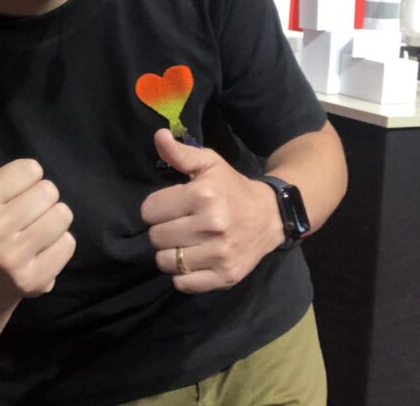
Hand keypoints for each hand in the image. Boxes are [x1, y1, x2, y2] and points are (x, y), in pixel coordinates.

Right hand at [0, 120, 75, 298]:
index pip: (31, 168)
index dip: (27, 178)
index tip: (14, 194)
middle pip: (49, 190)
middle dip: (43, 199)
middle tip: (26, 215)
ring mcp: (13, 258)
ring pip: (62, 215)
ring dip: (55, 220)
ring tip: (36, 231)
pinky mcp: (35, 279)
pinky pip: (68, 243)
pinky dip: (60, 245)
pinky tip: (42, 251)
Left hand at [140, 129, 283, 292]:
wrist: (270, 216)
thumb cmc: (232, 187)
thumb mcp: (209, 163)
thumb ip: (180, 153)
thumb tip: (158, 136)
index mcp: (204, 195)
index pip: (150, 210)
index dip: (155, 207)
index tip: (169, 206)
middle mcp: (212, 225)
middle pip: (156, 237)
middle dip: (162, 230)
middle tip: (177, 224)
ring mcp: (220, 254)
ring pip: (166, 262)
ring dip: (170, 253)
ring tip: (183, 242)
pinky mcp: (226, 276)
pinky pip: (183, 283)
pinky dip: (183, 275)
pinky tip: (193, 259)